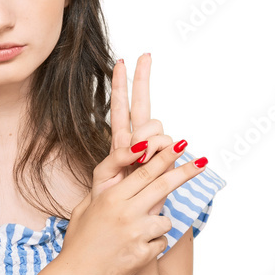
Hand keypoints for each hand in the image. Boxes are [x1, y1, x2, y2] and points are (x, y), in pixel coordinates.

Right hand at [61, 142, 208, 274]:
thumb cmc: (78, 243)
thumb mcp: (84, 208)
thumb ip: (105, 191)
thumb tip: (124, 178)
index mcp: (110, 198)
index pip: (145, 172)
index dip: (165, 157)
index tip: (180, 147)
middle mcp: (126, 213)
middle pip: (164, 186)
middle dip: (186, 172)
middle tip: (203, 162)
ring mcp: (136, 235)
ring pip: (165, 220)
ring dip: (158, 224)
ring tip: (137, 236)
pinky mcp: (143, 255)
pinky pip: (161, 243)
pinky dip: (152, 245)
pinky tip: (134, 251)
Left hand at [107, 54, 179, 215]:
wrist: (132, 220)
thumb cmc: (114, 200)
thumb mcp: (105, 177)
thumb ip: (117, 156)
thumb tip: (137, 143)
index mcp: (121, 141)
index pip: (120, 108)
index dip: (121, 85)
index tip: (122, 61)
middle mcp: (139, 140)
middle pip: (142, 104)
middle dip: (142, 78)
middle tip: (144, 55)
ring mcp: (156, 149)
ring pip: (155, 127)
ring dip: (147, 139)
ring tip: (142, 160)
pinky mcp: (169, 159)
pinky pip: (167, 144)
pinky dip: (160, 150)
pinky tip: (159, 160)